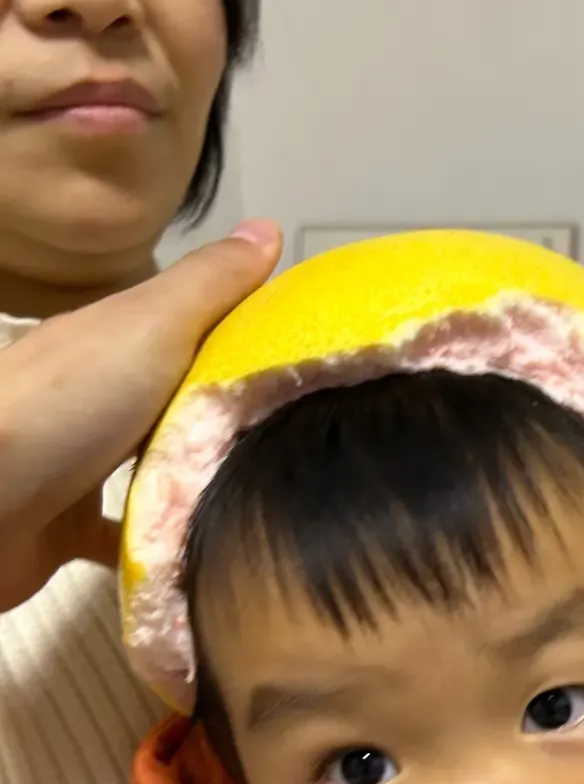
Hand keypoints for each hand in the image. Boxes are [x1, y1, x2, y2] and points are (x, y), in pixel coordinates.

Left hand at [0, 220, 281, 609]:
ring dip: (202, 482)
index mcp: (116, 341)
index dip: (252, 339)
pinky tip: (208, 554)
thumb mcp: (151, 325)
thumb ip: (209, 286)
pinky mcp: (69, 531)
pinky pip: (130, 537)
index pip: (195, 330)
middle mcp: (98, 399)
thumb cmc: (65, 407)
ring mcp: (80, 466)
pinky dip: (164, 545)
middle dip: (235, 419)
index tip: (319, 365)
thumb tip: (267, 229)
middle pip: (180, 402)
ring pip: (157, 471)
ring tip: (274, 502)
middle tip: (312, 441)